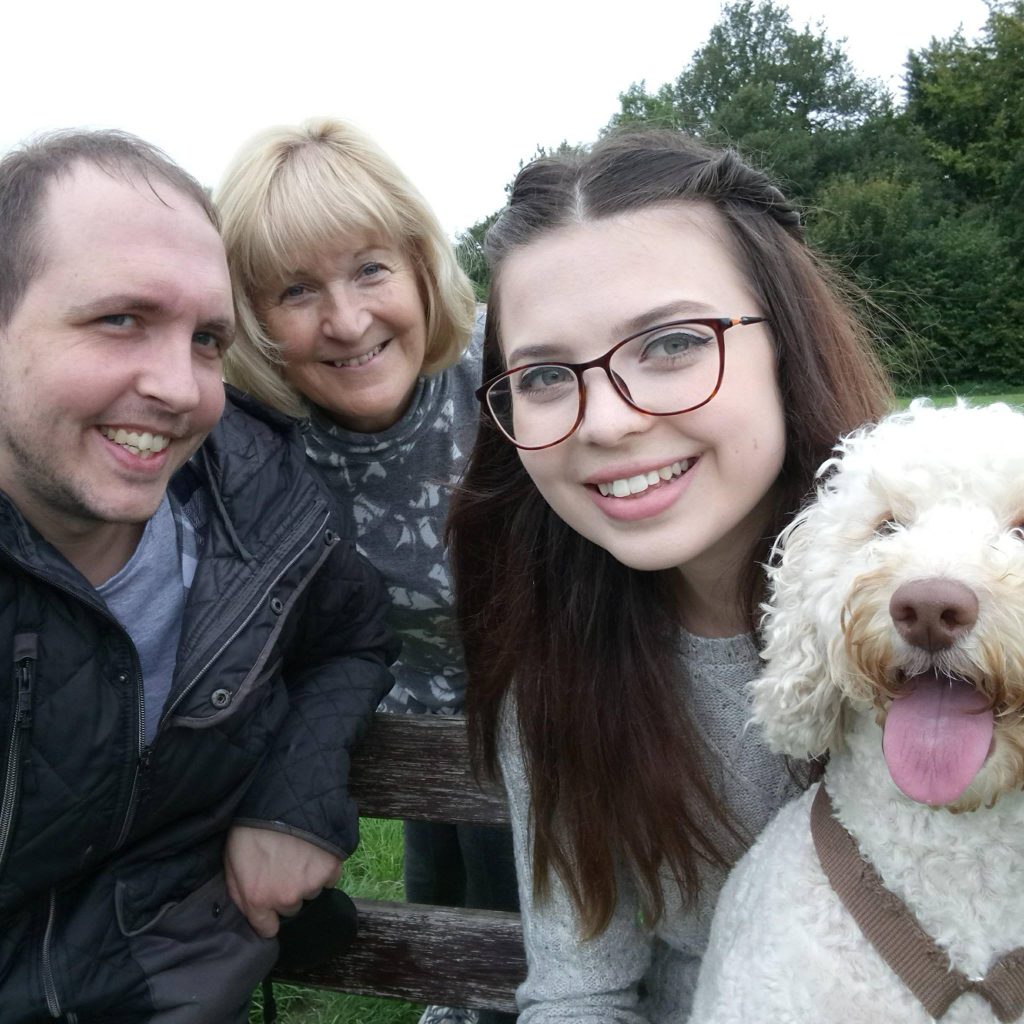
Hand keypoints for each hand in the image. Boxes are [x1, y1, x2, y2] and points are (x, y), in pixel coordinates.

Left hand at [224, 825, 343, 937]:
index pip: (268, 929)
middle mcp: (287, 898)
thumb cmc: (252, 827)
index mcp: (259, 899)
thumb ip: (239, 892)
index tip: (270, 901)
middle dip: (287, 891)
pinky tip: (315, 851)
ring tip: (299, 854)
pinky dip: (324, 868)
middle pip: (291, 907)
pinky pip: (330, 878)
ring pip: (311, 892)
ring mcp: (311, 884)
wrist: (284, 799)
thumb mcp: (231, 860)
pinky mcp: (332, 868)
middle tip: (284, 866)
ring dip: (306, 879)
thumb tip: (251, 911)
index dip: (268, 915)